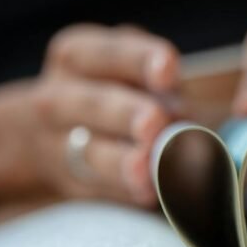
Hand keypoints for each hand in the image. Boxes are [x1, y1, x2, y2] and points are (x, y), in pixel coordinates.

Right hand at [20, 24, 178, 205]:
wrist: (52, 133)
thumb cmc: (116, 90)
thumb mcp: (130, 69)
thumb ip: (158, 81)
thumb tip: (194, 111)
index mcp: (77, 55)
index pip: (110, 52)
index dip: (141, 60)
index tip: (168, 70)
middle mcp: (59, 96)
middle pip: (93, 103)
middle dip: (126, 114)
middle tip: (155, 125)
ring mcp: (56, 144)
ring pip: (89, 153)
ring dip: (122, 163)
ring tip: (147, 171)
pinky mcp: (70, 183)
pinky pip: (96, 188)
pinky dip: (125, 192)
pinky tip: (147, 194)